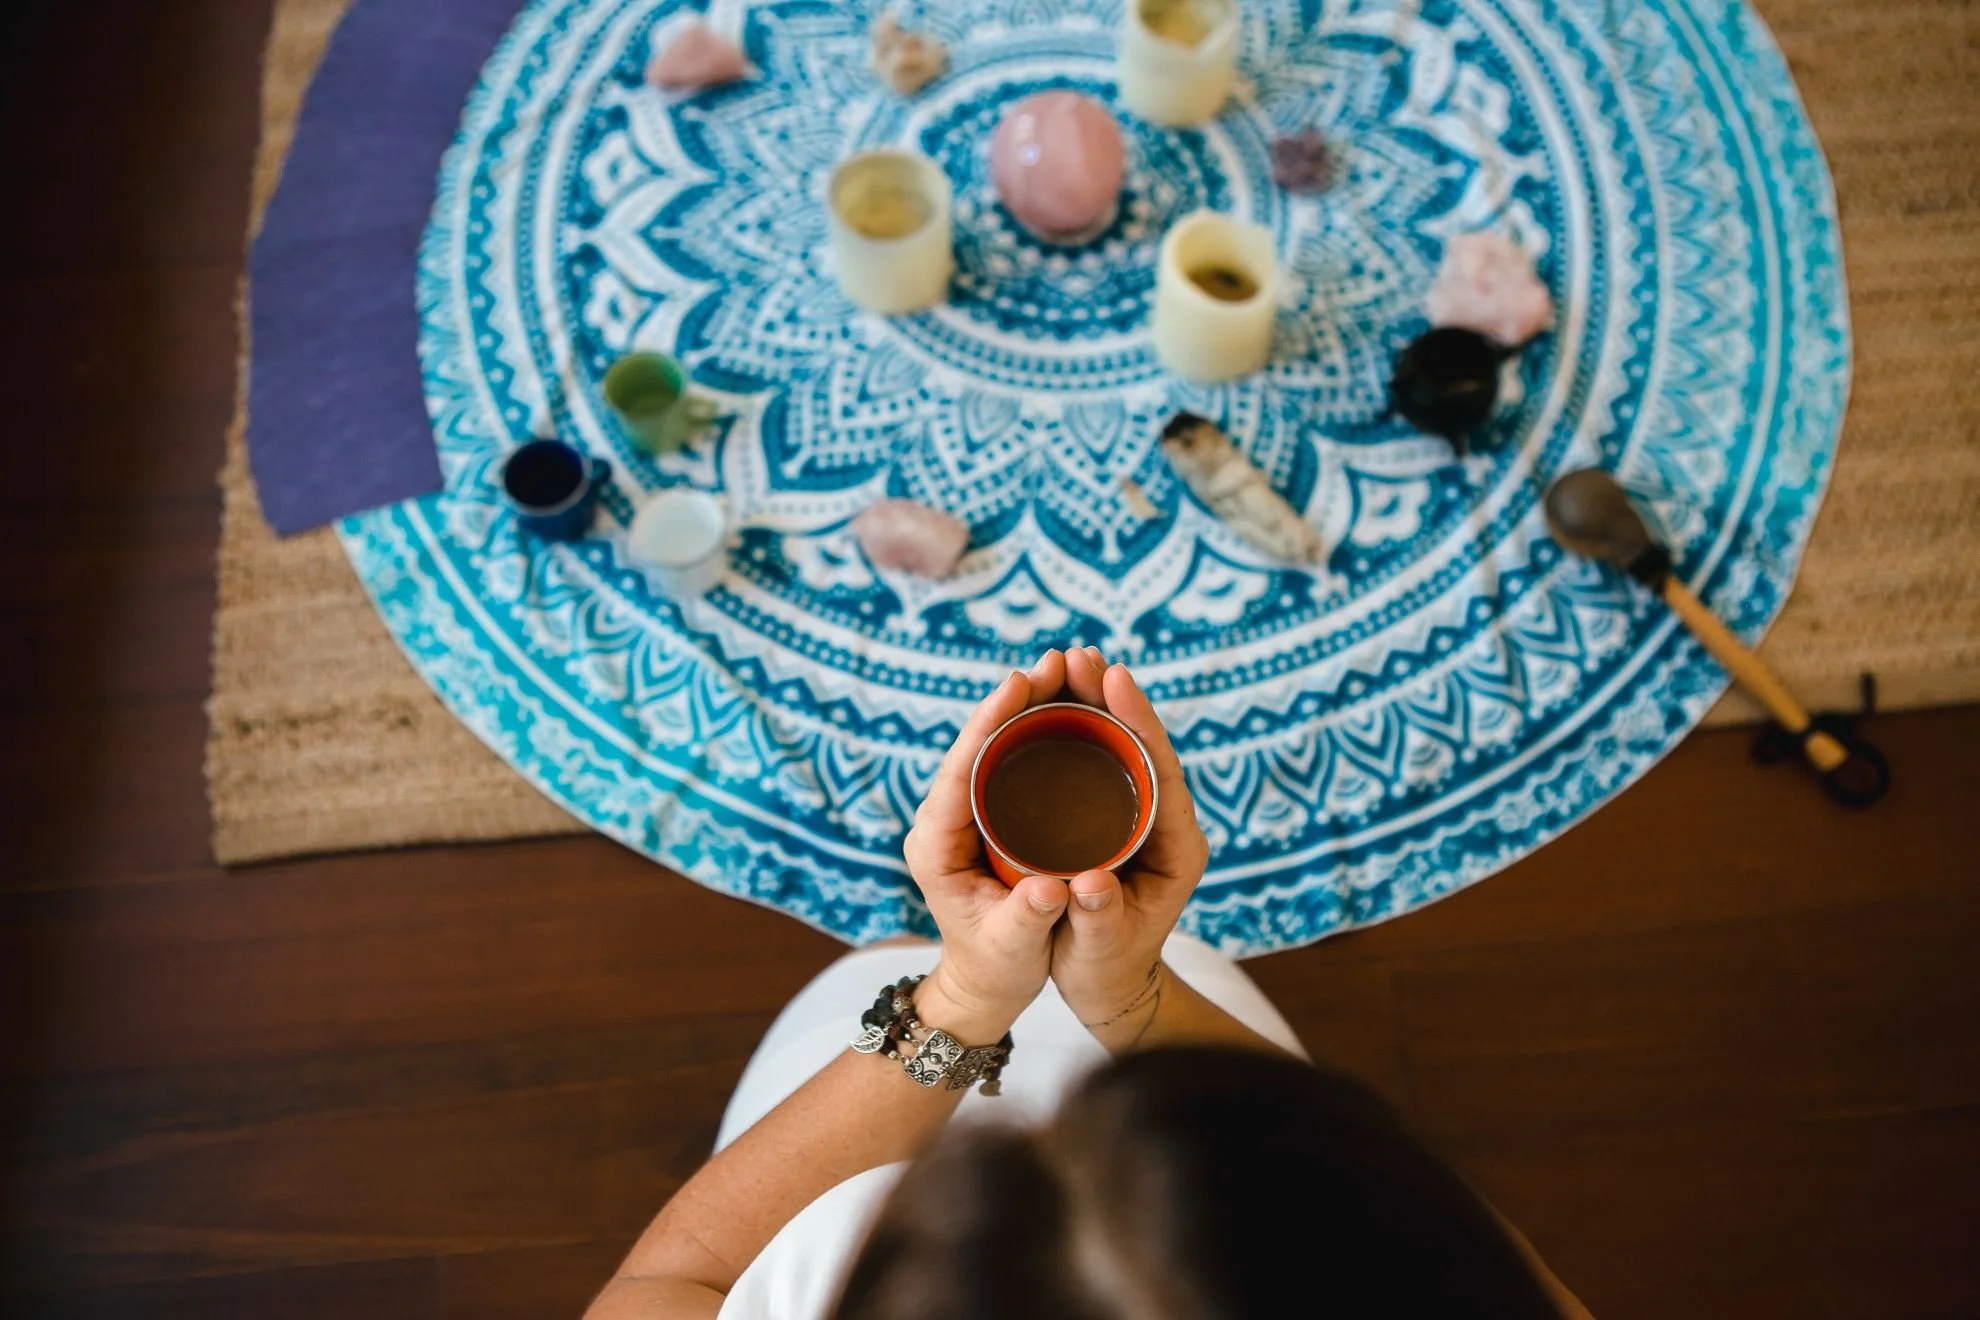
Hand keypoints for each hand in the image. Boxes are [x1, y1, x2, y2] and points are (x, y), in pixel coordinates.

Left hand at [902, 651, 1079, 1040]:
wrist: (986, 983)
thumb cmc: (998, 967)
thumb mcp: (1013, 948)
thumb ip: (1028, 917)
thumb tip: (1056, 887)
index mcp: (935, 844)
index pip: (958, 769)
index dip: (986, 723)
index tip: (1015, 685)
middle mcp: (943, 819)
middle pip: (976, 744)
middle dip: (1013, 699)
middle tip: (1055, 659)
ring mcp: (963, 813)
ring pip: (993, 745)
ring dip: (1028, 705)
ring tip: (1066, 666)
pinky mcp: (985, 813)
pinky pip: (1008, 760)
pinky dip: (1036, 729)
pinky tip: (1069, 703)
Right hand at [1046, 649, 1209, 1030]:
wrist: (1108, 986)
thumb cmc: (1105, 968)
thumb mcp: (1100, 949)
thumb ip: (1099, 919)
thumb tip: (1089, 885)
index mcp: (1177, 846)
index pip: (1162, 768)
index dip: (1139, 721)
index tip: (1114, 680)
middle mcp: (1163, 821)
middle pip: (1140, 745)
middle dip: (1110, 698)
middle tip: (1076, 655)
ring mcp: (1138, 815)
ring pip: (1118, 746)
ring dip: (1090, 704)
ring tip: (1061, 662)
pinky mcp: (1113, 816)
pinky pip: (1097, 762)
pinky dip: (1074, 729)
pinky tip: (1046, 701)